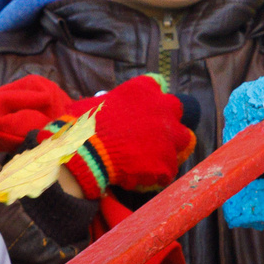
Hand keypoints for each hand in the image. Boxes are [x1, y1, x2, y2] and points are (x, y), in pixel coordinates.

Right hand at [0, 73, 194, 199]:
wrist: (80, 153)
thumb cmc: (80, 126)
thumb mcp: (91, 105)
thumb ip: (105, 104)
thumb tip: (99, 108)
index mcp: (142, 90)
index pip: (156, 85)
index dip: (149, 99)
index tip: (142, 108)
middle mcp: (162, 108)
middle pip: (178, 109)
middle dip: (168, 120)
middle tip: (152, 135)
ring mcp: (168, 137)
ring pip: (184, 142)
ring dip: (170, 148)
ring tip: (153, 160)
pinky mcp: (166, 163)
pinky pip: (167, 171)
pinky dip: (155, 175)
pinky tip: (138, 178)